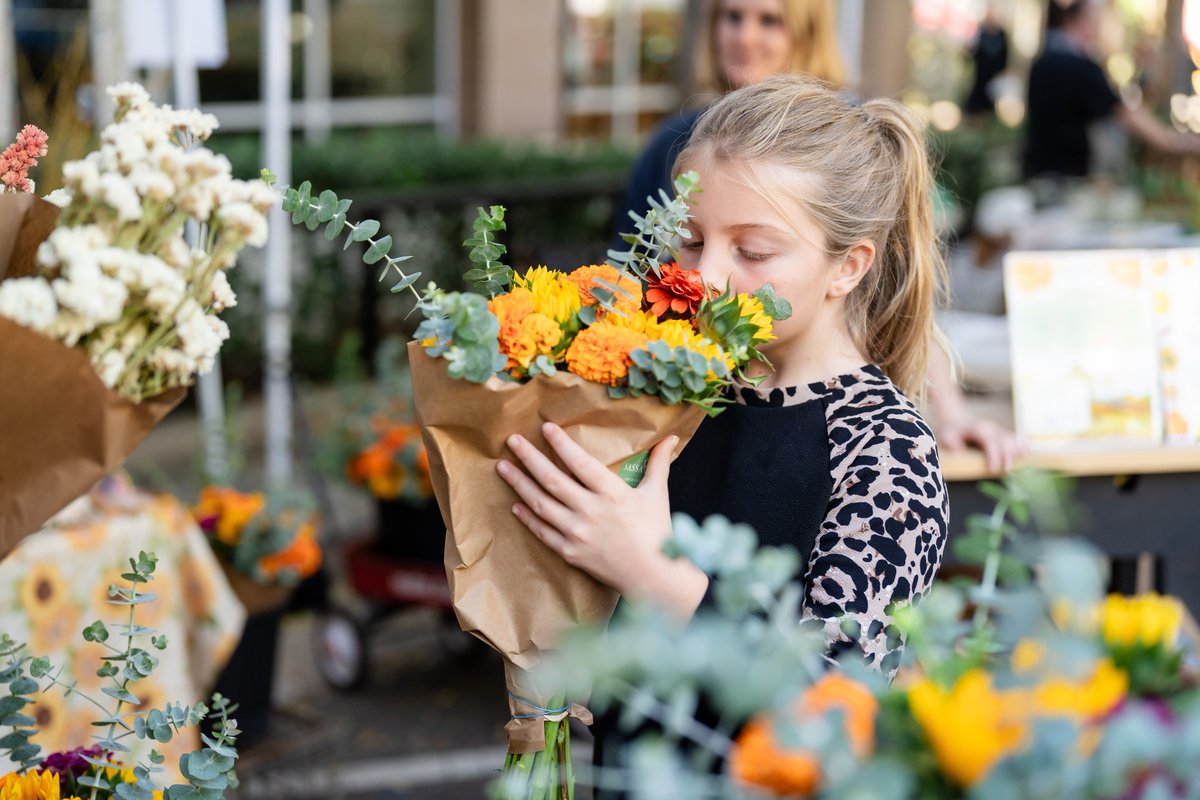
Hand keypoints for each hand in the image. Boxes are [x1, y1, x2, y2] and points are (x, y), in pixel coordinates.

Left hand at [497, 422, 707, 616]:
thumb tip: (671, 436)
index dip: (561, 443)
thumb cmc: (657, 531)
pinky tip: (515, 504)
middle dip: (529, 457)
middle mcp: (591, 511)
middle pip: (552, 479)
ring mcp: (577, 533)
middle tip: (512, 440)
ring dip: (519, 484)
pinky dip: (528, 517)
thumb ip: (659, 462)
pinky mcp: (570, 552)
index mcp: (613, 493)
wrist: (653, 577)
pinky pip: (543, 531)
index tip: (545, 427)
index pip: (580, 462)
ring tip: (503, 467)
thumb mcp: (657, 493)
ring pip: (540, 504)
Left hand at [938, 415, 1023, 474]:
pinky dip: (1021, 447)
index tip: (993, 470)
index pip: (990, 441)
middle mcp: (993, 429)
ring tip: (1020, 465)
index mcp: (980, 429)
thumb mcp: (946, 435)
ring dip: (1016, 453)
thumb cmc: (951, 431)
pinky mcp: (1003, 436)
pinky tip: (1026, 453)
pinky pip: (1015, 440)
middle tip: (1006, 472)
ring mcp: (1000, 432)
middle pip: (1005, 442)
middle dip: (1007, 457)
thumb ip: (950, 442)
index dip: (994, 455)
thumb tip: (958, 450)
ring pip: (1013, 441)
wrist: (957, 419)